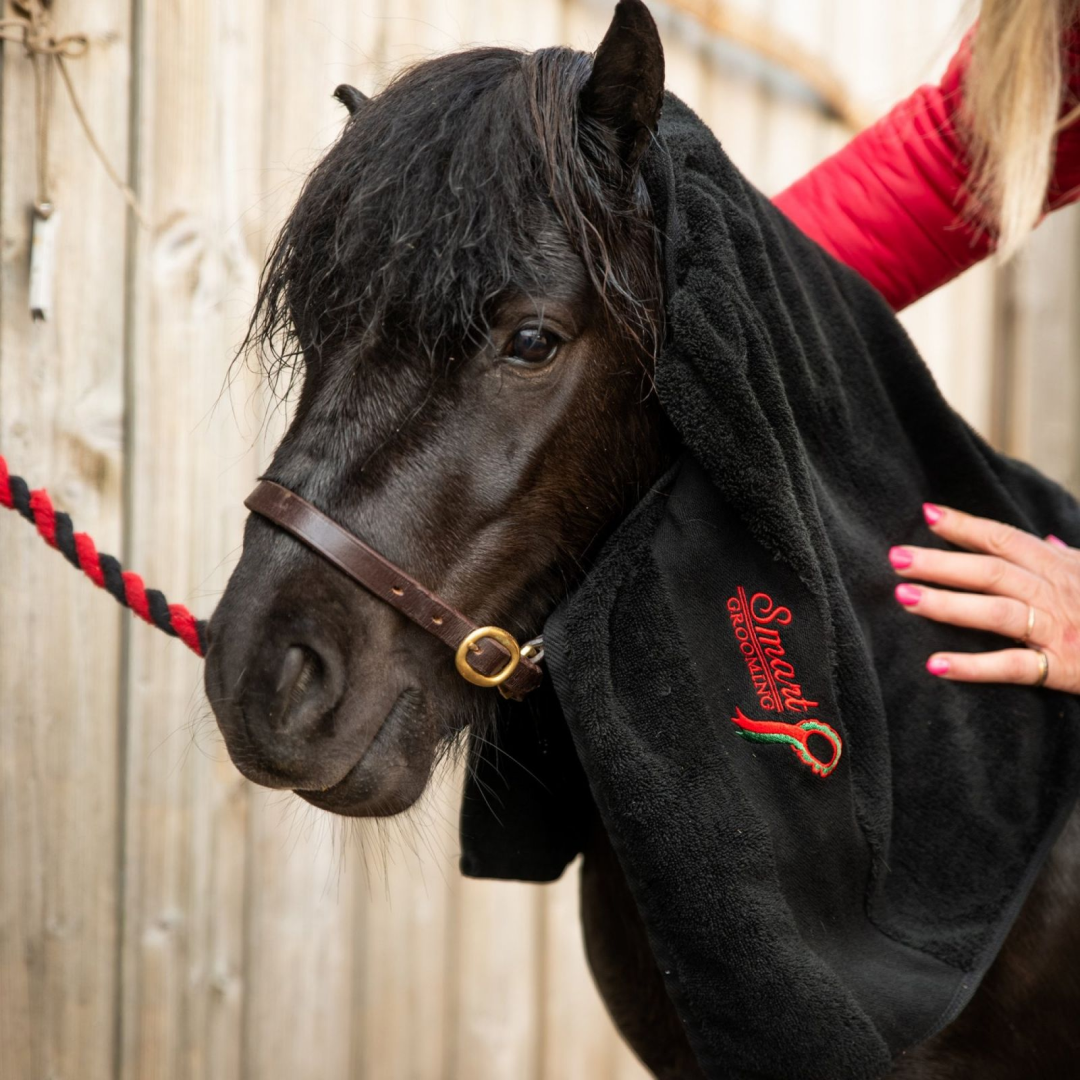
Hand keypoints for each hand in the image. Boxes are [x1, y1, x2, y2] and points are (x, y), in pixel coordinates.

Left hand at [888, 504, 1079, 691]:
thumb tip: (1045, 539)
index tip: (927, 513)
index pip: (1004, 538)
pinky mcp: (1064, 668)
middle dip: (941, 563)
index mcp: (1059, 566)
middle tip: (895, 557)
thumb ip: (1067, 558)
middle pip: (991, 571)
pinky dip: (973, 667)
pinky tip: (935, 665)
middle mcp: (1055, 592)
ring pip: (997, 612)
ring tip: (904, 599)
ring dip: (948, 605)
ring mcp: (1058, 630)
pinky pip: (1014, 667)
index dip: (966, 526)